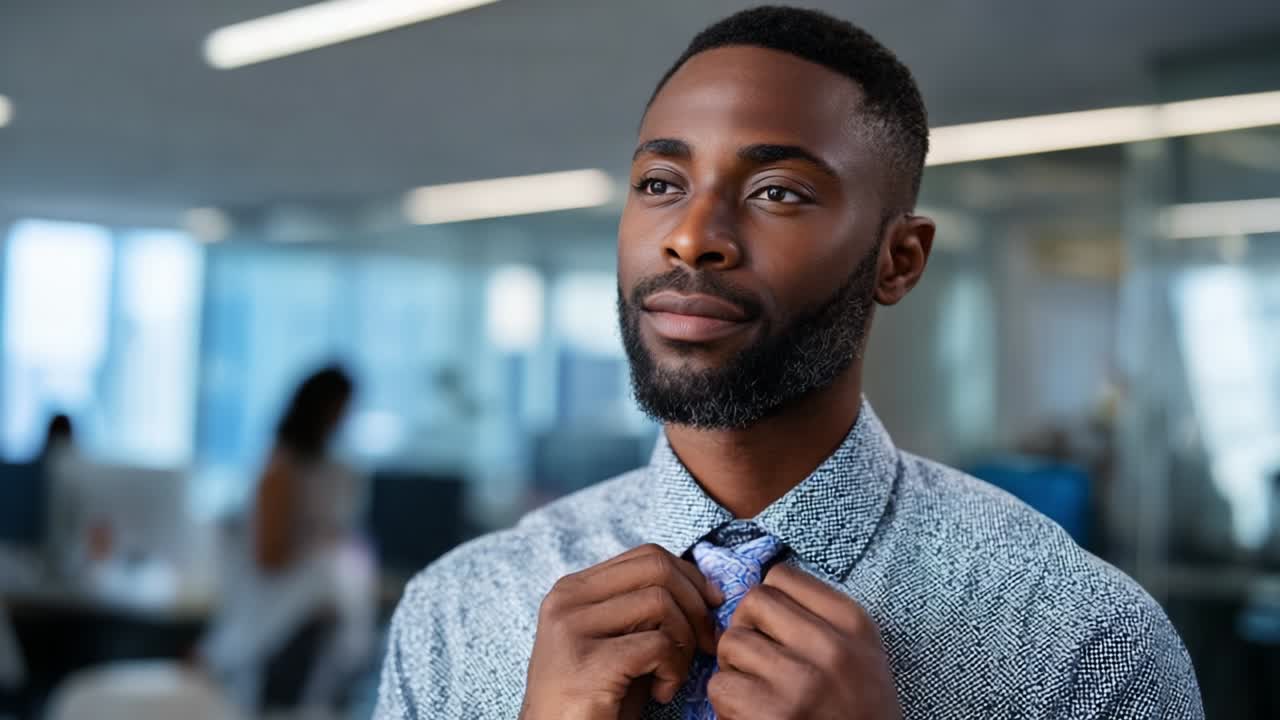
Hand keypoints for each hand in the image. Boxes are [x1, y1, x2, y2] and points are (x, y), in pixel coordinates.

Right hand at [519, 544, 723, 719]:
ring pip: (660, 602)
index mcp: (572, 590)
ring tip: (672, 675)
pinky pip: (657, 644)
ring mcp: (570, 629)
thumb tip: (706, 587)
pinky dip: (674, 670)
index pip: (645, 555)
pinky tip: (661, 693)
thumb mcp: (617, 643)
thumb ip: (644, 609)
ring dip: (684, 642)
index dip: (689, 577)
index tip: (711, 607)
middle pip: (656, 568)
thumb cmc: (597, 701)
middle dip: (695, 604)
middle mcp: (565, 601)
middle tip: (705, 644)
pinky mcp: (586, 663)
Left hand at [710, 563, 900, 719]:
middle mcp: (831, 647)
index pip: (782, 576)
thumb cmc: (857, 707)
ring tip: (757, 688)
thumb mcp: (860, 651)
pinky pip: (720, 685)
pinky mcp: (771, 714)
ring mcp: (801, 681)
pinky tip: (751, 712)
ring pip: (731, 641)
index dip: (767, 601)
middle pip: (753, 601)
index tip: (773, 627)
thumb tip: (756, 596)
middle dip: (745, 627)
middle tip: (756, 657)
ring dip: (734, 666)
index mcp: (854, 624)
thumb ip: (819, 617)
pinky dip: (727, 700)